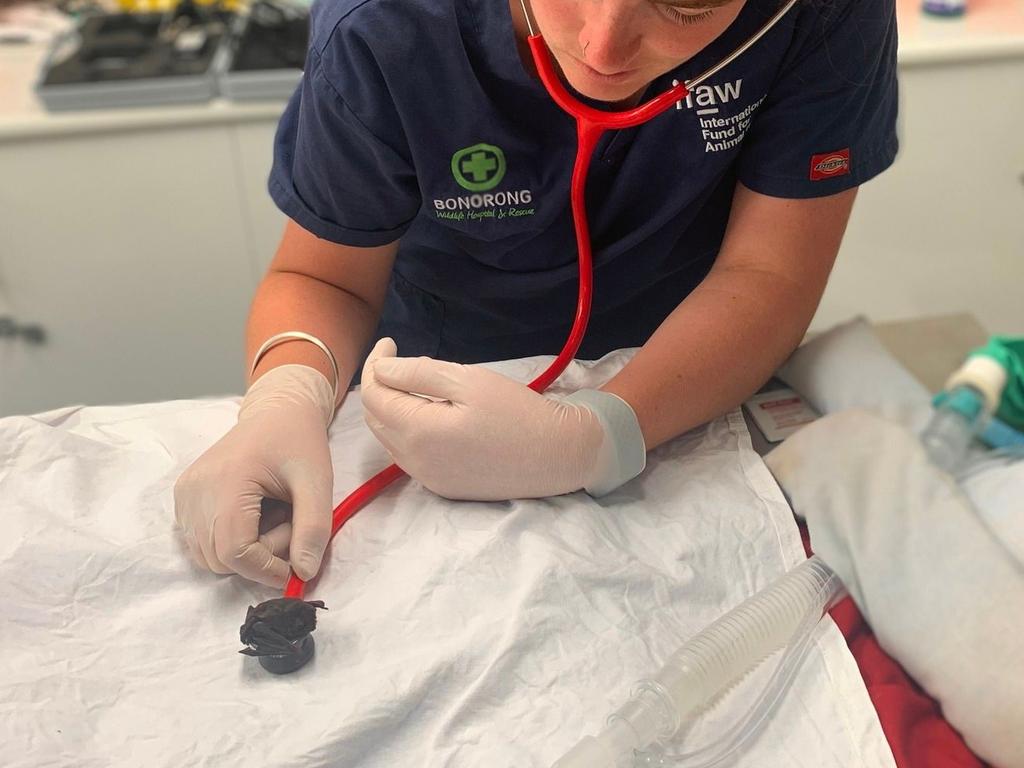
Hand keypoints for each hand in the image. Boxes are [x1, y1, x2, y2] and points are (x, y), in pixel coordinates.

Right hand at [174, 365, 334, 586]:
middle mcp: (194, 490)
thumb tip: (303, 575)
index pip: (234, 552)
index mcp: (226, 480)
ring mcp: (184, 495)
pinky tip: (254, 514)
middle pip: (220, 559)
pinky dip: (230, 541)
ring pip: (209, 556)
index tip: (296, 567)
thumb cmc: (298, 441)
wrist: (276, 412)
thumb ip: (313, 528)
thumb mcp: (318, 481)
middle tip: (288, 523)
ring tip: (272, 515)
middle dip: (261, 556)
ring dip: (246, 551)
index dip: (266, 570)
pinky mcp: (183, 499)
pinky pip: (203, 542)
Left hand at [359, 339, 645, 499]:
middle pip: (375, 419)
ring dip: (392, 409)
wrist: (558, 455)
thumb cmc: (517, 412)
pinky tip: (432, 415)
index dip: (375, 365)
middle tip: (399, 361)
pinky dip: (408, 430)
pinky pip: (409, 456)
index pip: (373, 395)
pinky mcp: (442, 488)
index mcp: (418, 433)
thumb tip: (381, 369)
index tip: (390, 344)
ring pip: (389, 439)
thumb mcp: (468, 380)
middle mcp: (415, 462)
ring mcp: (427, 479)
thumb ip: (417, 373)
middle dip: (379, 386)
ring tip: (417, 386)